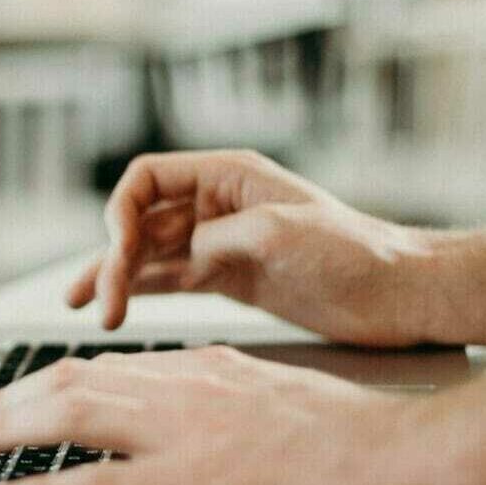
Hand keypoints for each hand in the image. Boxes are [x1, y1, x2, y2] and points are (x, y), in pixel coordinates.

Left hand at [0, 346, 420, 484]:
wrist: (392, 452)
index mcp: (195, 365)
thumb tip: (169, 398)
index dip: (44, 381)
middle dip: (8, 401)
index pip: (100, 365)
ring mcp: (179, 433)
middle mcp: (177, 387)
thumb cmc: (341, 429)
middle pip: (68, 381)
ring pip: (68, 416)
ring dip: (6, 428)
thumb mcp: (263, 387)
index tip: (15, 396)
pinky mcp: (190, 483)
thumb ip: (210, 389)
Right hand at [70, 150, 485, 348]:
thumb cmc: (355, 251)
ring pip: (149, 254)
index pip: (147, 178)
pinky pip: (170, 280)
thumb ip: (219, 237)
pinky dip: (140, 292)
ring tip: (87, 308)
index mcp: (227, 176)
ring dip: (117, 278)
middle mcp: (215, 205)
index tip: (117, 248)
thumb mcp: (282, 232)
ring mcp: (218, 243)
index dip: (121, 210)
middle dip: (114, 257)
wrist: (398, 294)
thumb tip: (178, 256)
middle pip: (141, 221)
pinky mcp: (226, 278)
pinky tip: (115, 306)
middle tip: (102, 302)